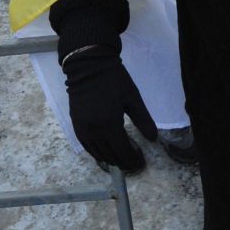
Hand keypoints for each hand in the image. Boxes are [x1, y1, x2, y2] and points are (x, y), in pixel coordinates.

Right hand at [63, 49, 154, 170]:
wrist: (88, 65)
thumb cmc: (114, 79)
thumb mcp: (133, 98)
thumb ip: (143, 119)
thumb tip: (153, 139)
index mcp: (110, 124)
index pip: (122, 150)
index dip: (132, 160)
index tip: (140, 163)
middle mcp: (94, 130)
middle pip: (110, 155)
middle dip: (123, 162)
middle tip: (133, 164)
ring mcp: (83, 128)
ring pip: (97, 153)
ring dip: (110, 160)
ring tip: (121, 162)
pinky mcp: (76, 124)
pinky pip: (86, 146)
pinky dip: (96, 153)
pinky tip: (104, 154)